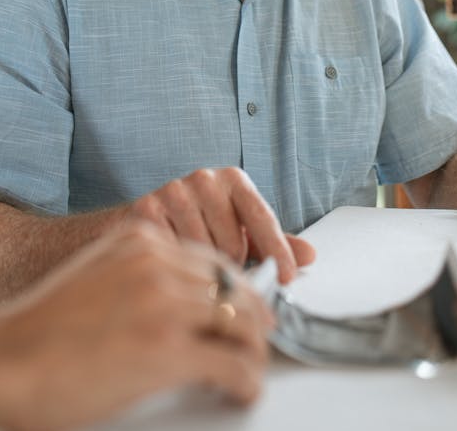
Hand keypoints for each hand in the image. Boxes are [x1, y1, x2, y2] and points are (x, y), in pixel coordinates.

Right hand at [0, 221, 274, 430]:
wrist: (0, 361)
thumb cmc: (40, 331)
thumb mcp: (98, 276)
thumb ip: (139, 274)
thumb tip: (180, 299)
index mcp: (141, 238)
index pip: (213, 257)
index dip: (236, 287)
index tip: (247, 309)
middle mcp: (157, 261)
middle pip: (233, 285)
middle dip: (252, 317)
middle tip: (257, 343)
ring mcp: (164, 302)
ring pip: (242, 321)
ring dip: (253, 350)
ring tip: (249, 371)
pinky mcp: (167, 349)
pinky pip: (233, 363)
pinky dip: (246, 380)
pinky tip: (240, 391)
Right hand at [127, 166, 314, 282]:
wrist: (146, 223)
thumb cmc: (200, 228)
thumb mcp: (240, 233)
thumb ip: (271, 243)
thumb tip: (310, 255)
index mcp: (233, 180)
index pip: (261, 217)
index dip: (277, 251)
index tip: (287, 278)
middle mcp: (205, 178)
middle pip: (233, 242)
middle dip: (233, 266)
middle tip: (221, 270)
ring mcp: (174, 190)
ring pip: (204, 252)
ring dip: (204, 270)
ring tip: (195, 266)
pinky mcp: (147, 207)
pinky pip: (174, 253)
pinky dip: (178, 267)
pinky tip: (174, 263)